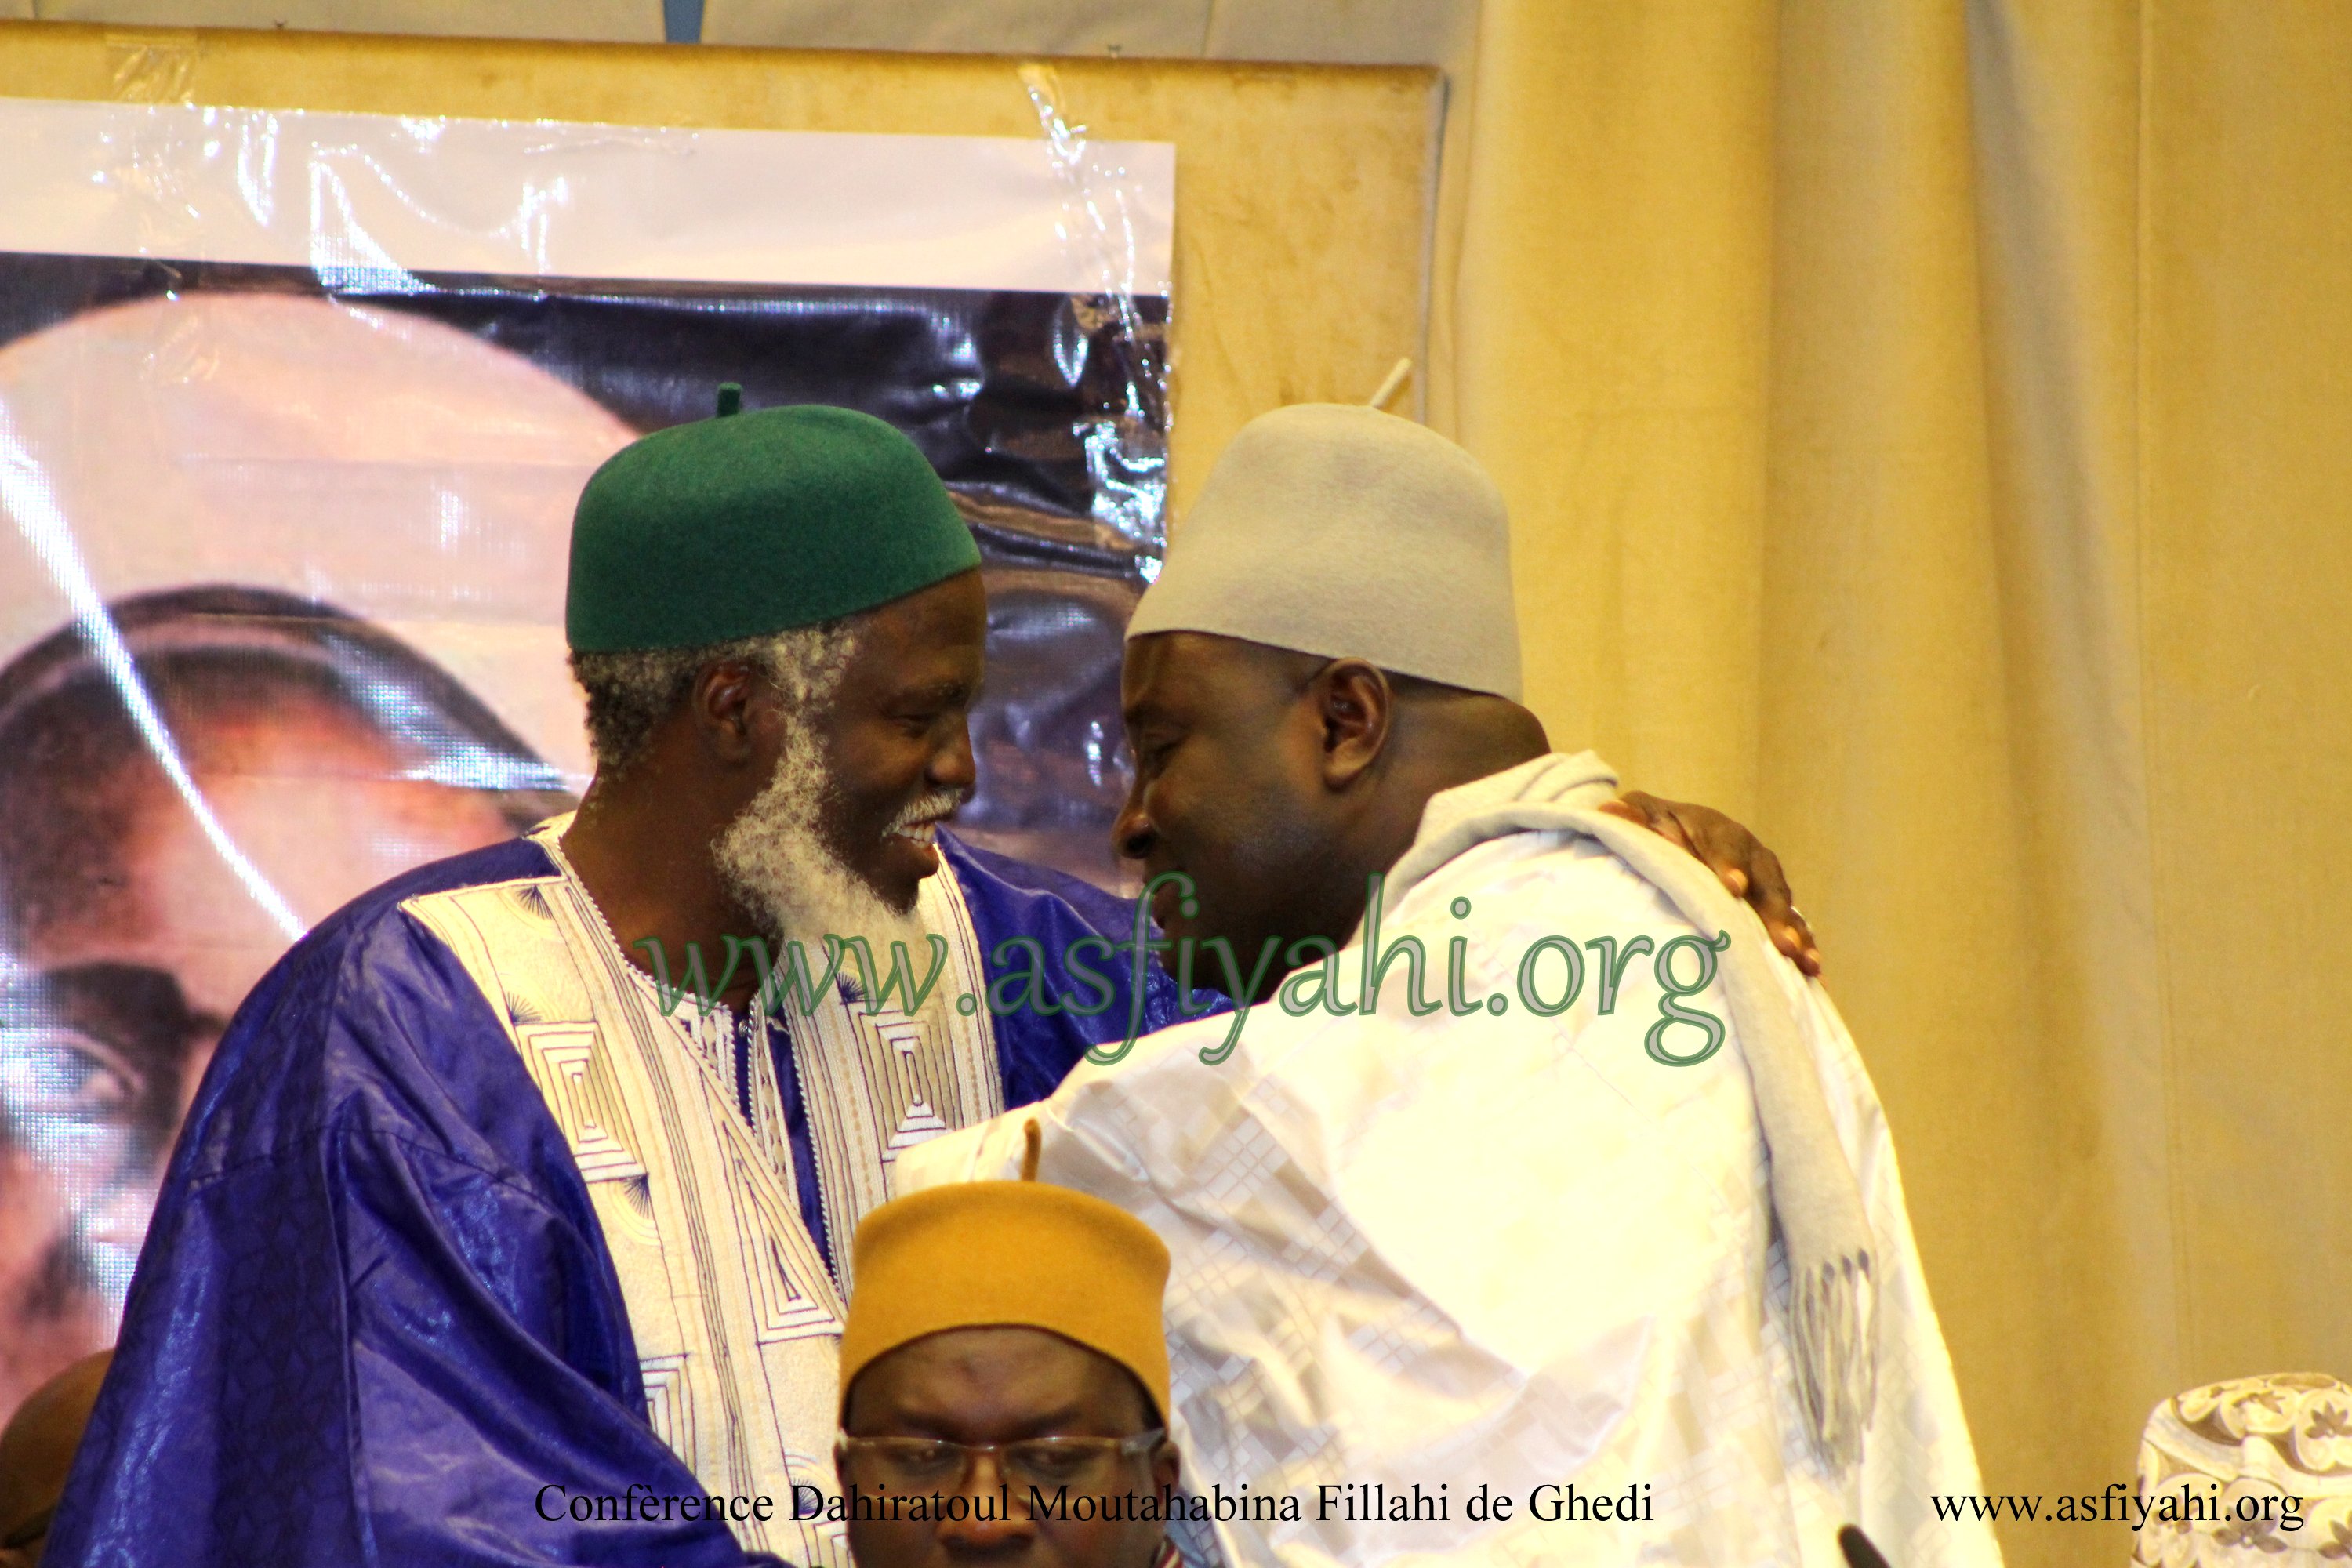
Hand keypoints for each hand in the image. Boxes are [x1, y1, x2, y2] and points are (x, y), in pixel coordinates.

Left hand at [1598, 791, 1820, 974]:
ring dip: (1796, 934)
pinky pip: (1794, 924)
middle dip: (1773, 914)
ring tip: (1803, 963)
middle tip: (1780, 943)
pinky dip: (1804, 946)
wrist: (1679, 829)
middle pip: (1766, 882)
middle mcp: (1751, 853)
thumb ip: (1632, 818)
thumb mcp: (1643, 816)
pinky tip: (1813, 974)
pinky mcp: (1773, 904)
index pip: (1726, 845)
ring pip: (1785, 906)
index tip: (1732, 888)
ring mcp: (1766, 880)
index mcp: (1718, 830)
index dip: (1729, 866)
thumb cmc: (1657, 825)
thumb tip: (1610, 813)